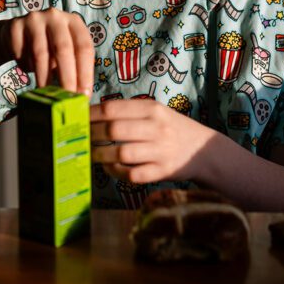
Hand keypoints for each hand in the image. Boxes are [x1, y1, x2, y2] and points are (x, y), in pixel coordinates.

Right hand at [0, 8, 93, 94]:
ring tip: (46, 94)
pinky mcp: (16, 25)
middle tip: (67, 97)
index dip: (85, 72)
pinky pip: (22, 52)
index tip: (84, 94)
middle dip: (67, 76)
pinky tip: (29, 71)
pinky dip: (26, 66)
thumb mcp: (64, 53)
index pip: (84, 47)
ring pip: (41, 53)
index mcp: (74, 22)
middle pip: (63, 48)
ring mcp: (35, 19)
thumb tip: (80, 95)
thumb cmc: (48, 48)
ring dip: (44, 77)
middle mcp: (56, 17)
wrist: (16, 35)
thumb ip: (73, 67)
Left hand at [90, 99, 217, 183]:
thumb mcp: (157, 112)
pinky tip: (111, 168)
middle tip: (82, 139)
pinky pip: (132, 174)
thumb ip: (130, 112)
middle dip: (93, 136)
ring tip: (92, 156)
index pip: (113, 108)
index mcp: (152, 109)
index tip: (78, 119)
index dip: (91, 114)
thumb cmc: (173, 129)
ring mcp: (160, 150)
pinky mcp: (163, 171)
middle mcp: (157, 127)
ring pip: (121, 153)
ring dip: (101, 156)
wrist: (205, 150)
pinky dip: (117, 172)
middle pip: (114, 130)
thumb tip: (93, 114)